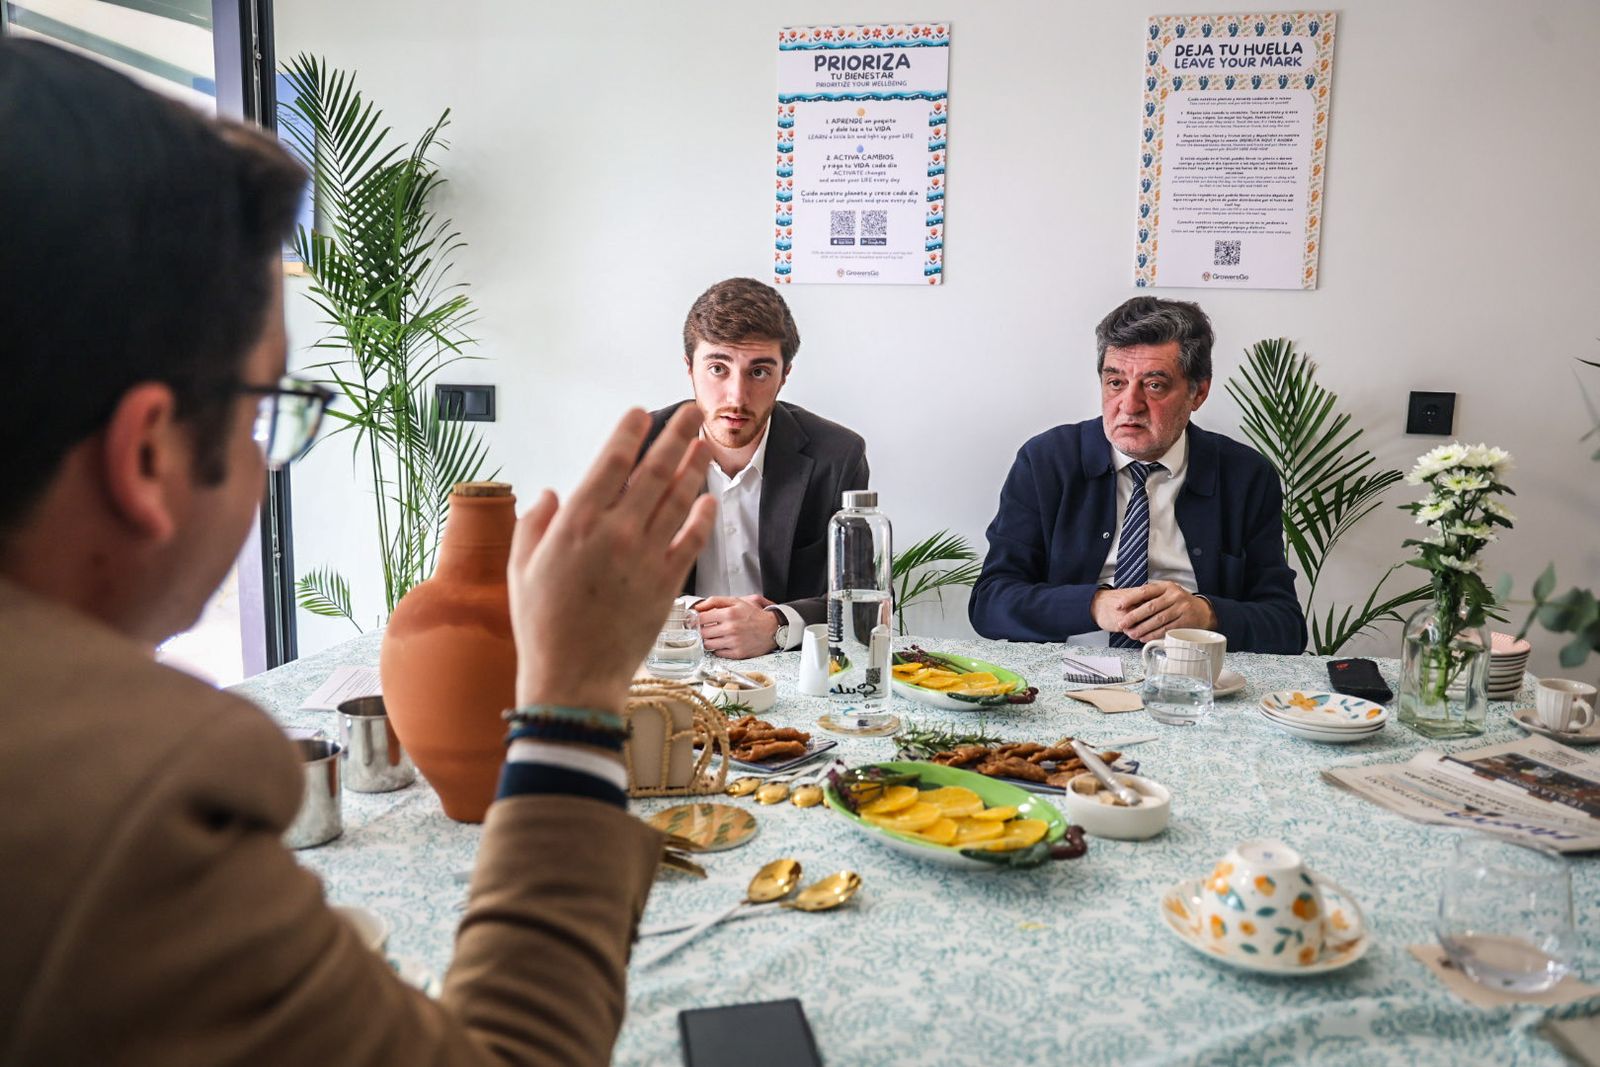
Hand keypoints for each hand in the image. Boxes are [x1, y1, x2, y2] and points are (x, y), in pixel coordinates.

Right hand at [509, 406, 716, 713]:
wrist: (573, 679)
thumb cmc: (541, 626)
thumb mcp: (519, 570)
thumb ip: (533, 525)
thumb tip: (551, 493)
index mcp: (574, 525)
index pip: (610, 463)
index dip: (628, 434)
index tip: (640, 414)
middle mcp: (615, 533)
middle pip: (653, 471)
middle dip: (675, 436)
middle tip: (691, 412)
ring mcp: (645, 557)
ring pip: (678, 499)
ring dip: (694, 467)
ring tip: (705, 443)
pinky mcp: (667, 584)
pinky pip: (692, 540)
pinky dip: (703, 516)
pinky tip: (710, 498)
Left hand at [692, 596, 779, 658]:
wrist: (773, 629)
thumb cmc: (754, 615)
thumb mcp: (736, 601)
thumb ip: (715, 601)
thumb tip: (698, 607)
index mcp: (729, 613)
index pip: (701, 618)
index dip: (696, 619)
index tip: (696, 620)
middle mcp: (731, 628)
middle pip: (703, 633)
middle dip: (702, 630)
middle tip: (705, 628)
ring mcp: (734, 642)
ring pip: (708, 644)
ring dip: (708, 640)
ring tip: (715, 635)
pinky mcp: (738, 653)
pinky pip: (718, 653)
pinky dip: (718, 649)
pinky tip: (723, 643)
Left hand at [1114, 580, 1216, 642]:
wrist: (1203, 611)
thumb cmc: (1179, 602)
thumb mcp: (1167, 593)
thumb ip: (1151, 597)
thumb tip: (1127, 606)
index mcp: (1166, 586)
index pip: (1145, 591)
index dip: (1130, 599)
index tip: (1119, 606)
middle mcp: (1174, 596)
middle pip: (1150, 607)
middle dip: (1134, 616)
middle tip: (1122, 624)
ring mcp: (1181, 608)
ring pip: (1158, 620)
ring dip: (1143, 628)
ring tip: (1131, 633)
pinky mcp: (1186, 621)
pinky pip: (1167, 629)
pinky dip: (1154, 634)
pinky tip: (1145, 637)